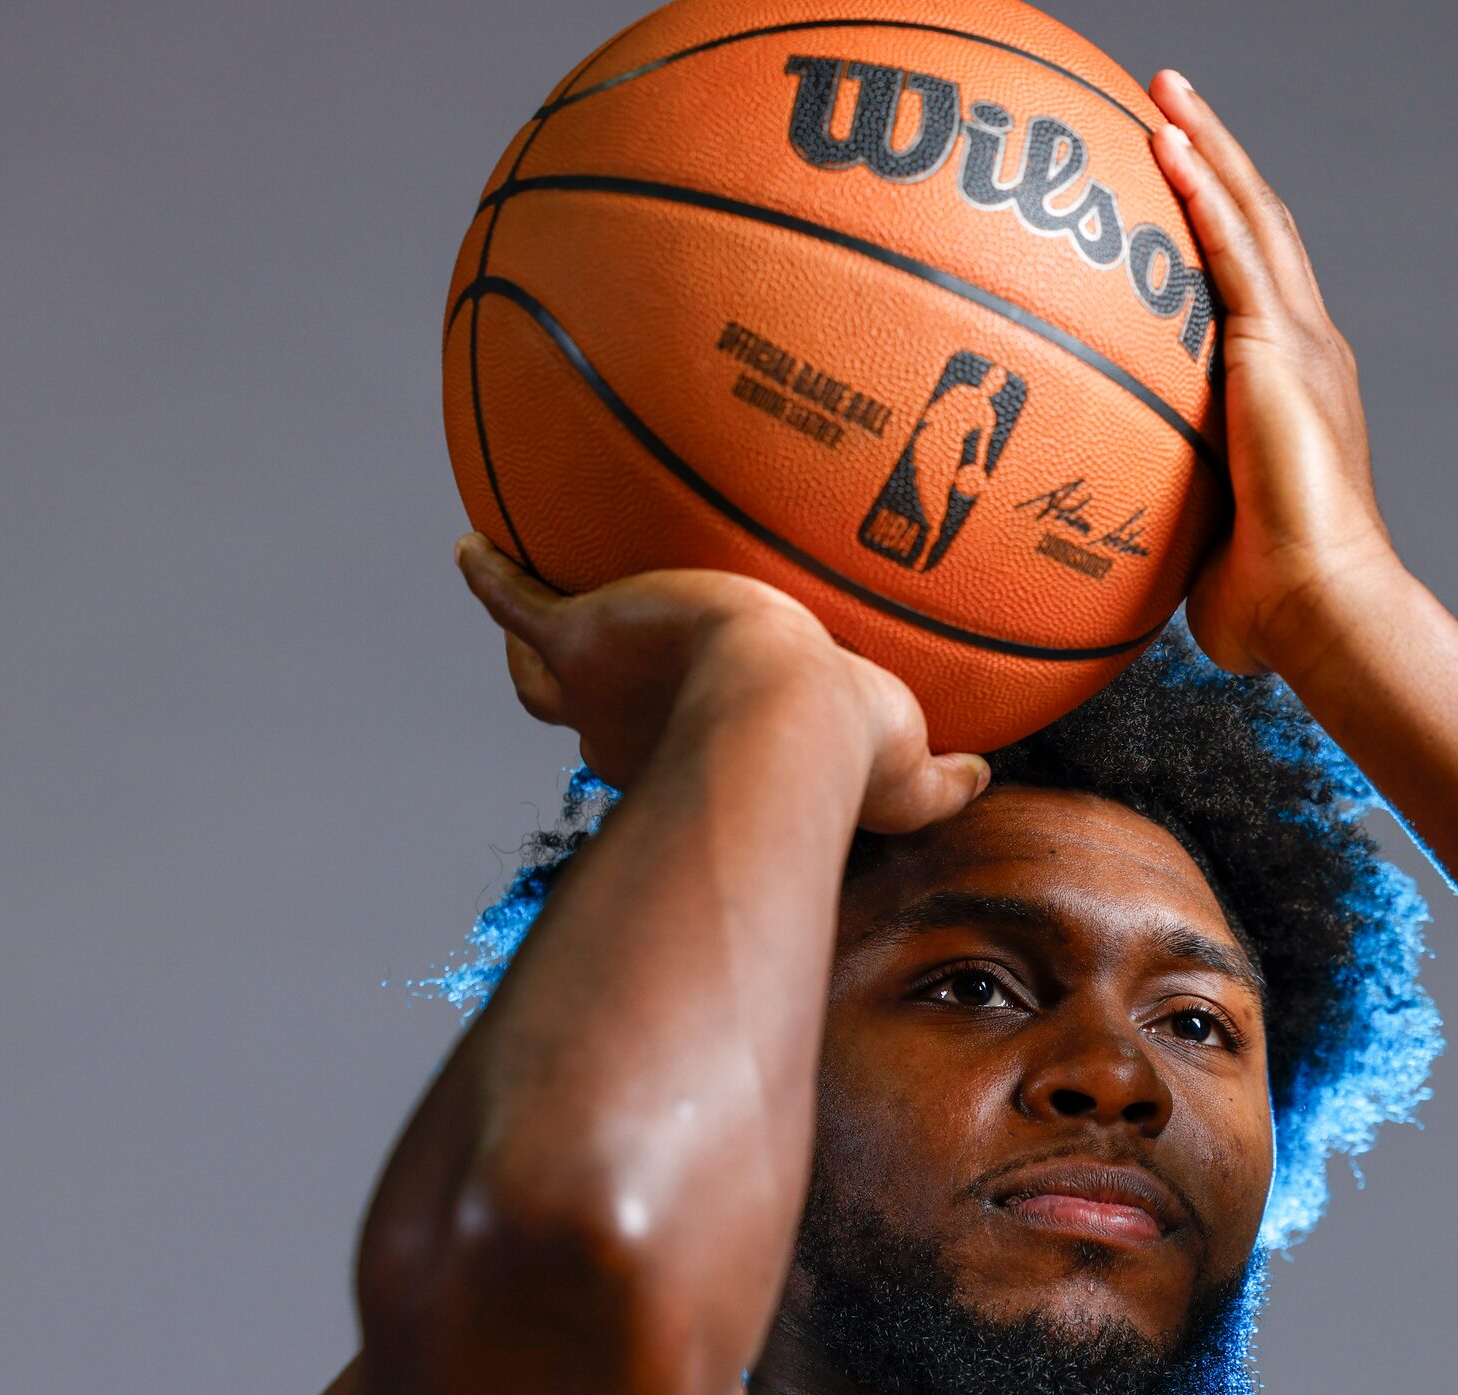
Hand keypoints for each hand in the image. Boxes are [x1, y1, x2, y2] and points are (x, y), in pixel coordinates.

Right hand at [456, 535, 988, 832]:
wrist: (787, 713)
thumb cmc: (846, 757)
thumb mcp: (909, 777)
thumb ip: (942, 782)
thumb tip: (985, 777)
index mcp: (698, 759)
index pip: (672, 751)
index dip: (671, 742)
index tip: (682, 730)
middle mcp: (634, 734)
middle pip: (589, 720)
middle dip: (585, 706)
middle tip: (582, 677)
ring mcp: (601, 683)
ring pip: (539, 671)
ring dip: (529, 649)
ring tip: (518, 602)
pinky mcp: (584, 633)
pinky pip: (516, 600)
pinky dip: (491, 577)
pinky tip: (472, 549)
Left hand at [1150, 70, 1401, 679]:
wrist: (1324, 608)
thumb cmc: (1271, 609)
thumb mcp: (1204, 549)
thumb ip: (1162, 528)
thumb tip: (1096, 560)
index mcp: (1294, 388)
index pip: (1255, 285)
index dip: (1220, 224)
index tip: (1176, 181)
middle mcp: (1306, 350)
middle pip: (1259, 225)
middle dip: (1214, 156)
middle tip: (1166, 103)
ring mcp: (1300, 345)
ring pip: (1251, 218)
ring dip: (1206, 148)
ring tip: (1162, 92)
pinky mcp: (1283, 353)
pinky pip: (1237, 255)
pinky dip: (1204, 195)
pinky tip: (1168, 148)